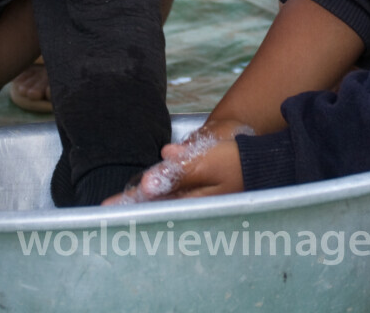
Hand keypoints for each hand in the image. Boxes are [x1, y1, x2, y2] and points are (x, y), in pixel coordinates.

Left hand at [103, 122, 249, 203]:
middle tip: (107, 209)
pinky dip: (158, 191)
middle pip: (154, 204)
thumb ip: (179, 171)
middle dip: (130, 204)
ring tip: (119, 203)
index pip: (152, 204)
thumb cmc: (237, 160)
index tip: (107, 209)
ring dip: (142, 199)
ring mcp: (196, 197)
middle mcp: (191, 203)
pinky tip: (147, 191)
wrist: (263, 160)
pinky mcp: (200, 188)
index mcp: (191, 201)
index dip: (129, 204)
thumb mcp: (207, 162)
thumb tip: (149, 182)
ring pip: (162, 198)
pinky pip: (173, 191)